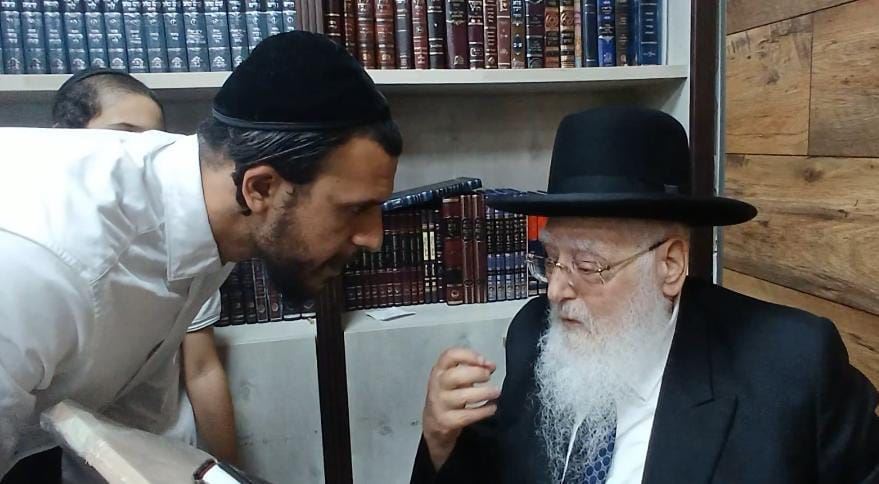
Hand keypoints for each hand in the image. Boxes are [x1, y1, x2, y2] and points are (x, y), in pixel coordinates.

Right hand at [422, 347, 500, 469]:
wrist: (433, 423)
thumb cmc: (448, 395)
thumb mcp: (455, 378)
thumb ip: (472, 369)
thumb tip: (490, 365)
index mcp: (439, 370)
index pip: (449, 356)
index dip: (468, 355)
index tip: (484, 361)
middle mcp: (437, 385)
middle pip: (455, 375)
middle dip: (476, 374)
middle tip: (488, 377)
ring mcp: (440, 404)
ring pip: (462, 397)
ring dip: (483, 393)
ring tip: (496, 392)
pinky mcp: (446, 421)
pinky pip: (467, 415)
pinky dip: (483, 411)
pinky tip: (492, 407)